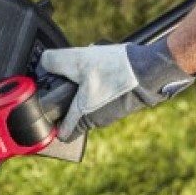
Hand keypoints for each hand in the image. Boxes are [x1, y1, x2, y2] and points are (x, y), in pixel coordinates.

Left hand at [37, 37, 195, 141]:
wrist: (151, 70)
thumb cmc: (117, 70)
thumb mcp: (78, 60)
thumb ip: (55, 62)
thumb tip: (44, 62)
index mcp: (83, 115)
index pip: (64, 134)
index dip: (53, 126)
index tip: (47, 116)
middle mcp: (97, 120)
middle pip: (75, 115)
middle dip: (70, 99)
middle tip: (69, 79)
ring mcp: (111, 114)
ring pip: (90, 104)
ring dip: (87, 89)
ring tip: (90, 70)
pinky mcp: (122, 105)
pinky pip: (104, 97)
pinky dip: (101, 86)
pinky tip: (105, 69)